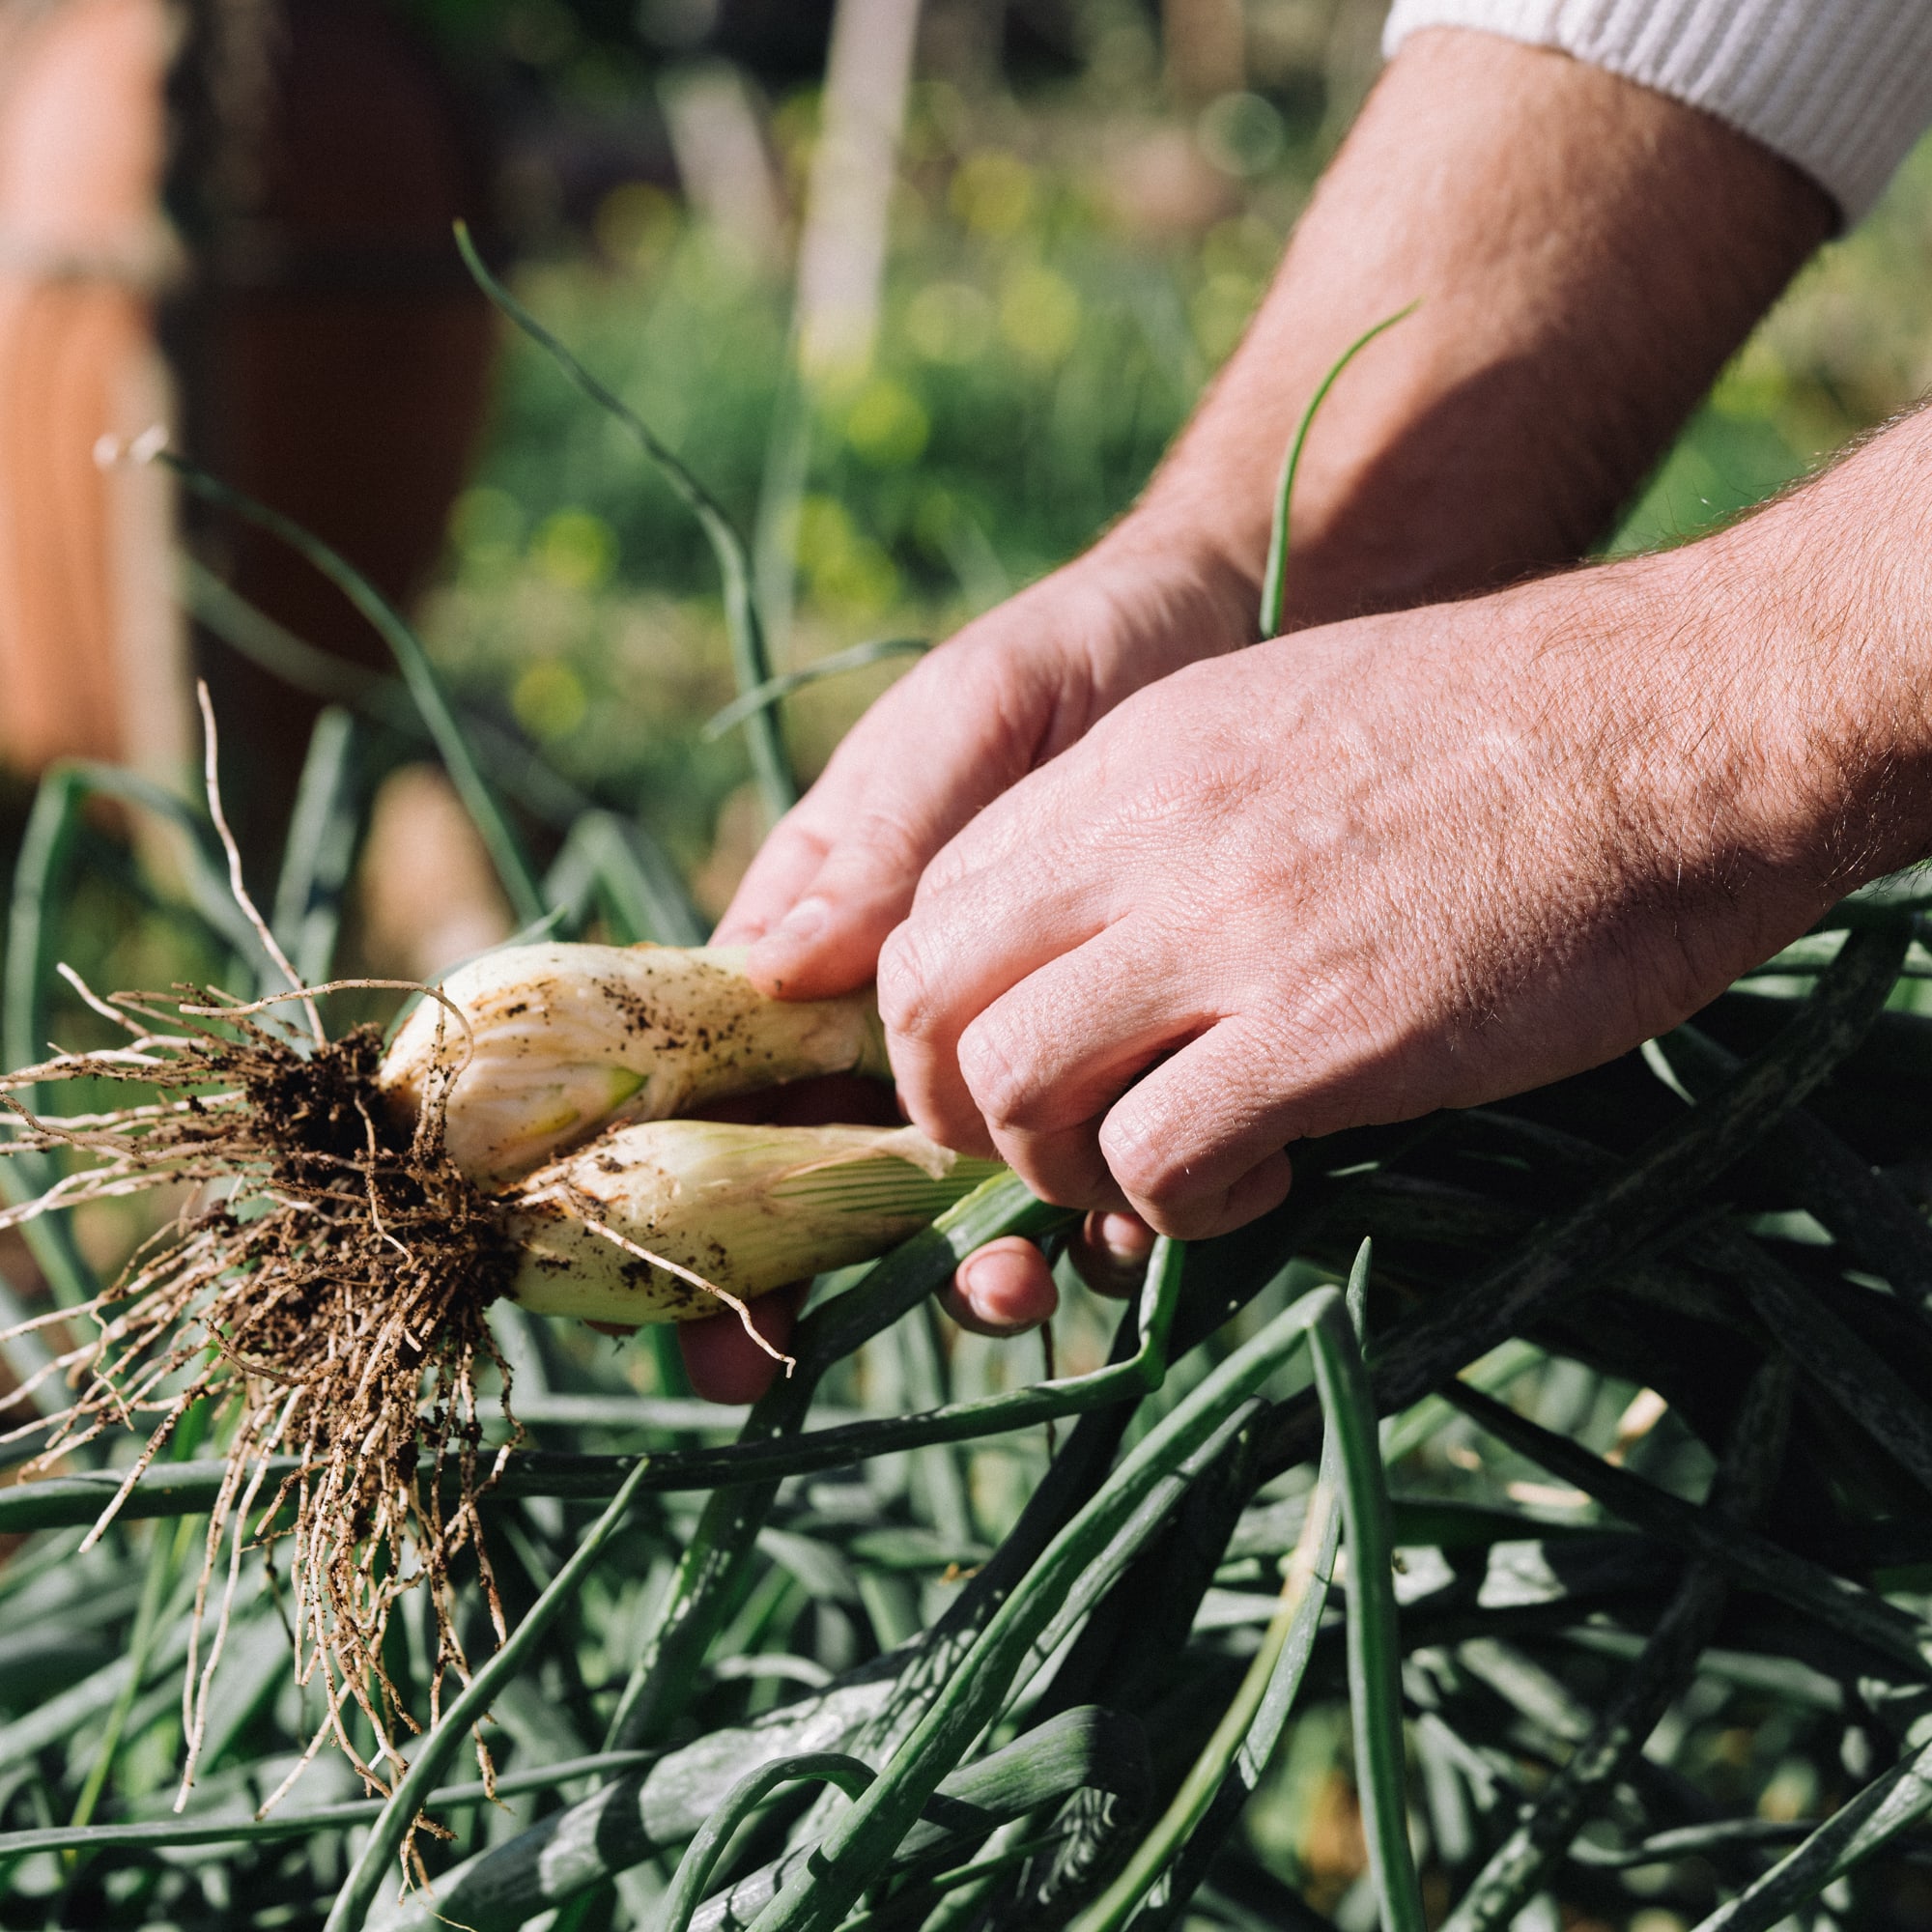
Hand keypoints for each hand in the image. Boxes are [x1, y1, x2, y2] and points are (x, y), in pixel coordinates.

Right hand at [692, 539, 1247, 1396]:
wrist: (1241, 637)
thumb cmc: (1075, 658)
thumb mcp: (977, 717)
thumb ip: (887, 834)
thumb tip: (779, 966)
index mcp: (825, 931)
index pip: (727, 1079)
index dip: (700, 1209)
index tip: (709, 1323)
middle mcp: (899, 1007)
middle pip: (826, 1171)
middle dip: (823, 1276)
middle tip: (810, 1348)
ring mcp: (1011, 1042)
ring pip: (956, 1196)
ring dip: (967, 1265)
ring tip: (1016, 1286)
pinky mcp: (1121, 1057)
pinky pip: (1092, 1162)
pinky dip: (1097, 1214)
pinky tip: (1128, 1229)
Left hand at [876, 540, 1863, 1234]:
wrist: (1686, 721)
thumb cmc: (1502, 737)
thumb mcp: (1277, 724)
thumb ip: (1158, 826)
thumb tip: (1094, 949)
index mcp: (1128, 758)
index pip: (928, 903)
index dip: (945, 1016)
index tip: (1022, 1069)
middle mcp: (1145, 833)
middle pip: (927, 999)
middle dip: (963, 1106)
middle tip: (1062, 1141)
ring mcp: (1229, 928)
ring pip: (1012, 1087)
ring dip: (1066, 1167)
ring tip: (1164, 1164)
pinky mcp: (1328, 1029)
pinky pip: (1157, 1160)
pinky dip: (1184, 1205)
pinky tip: (1267, 1178)